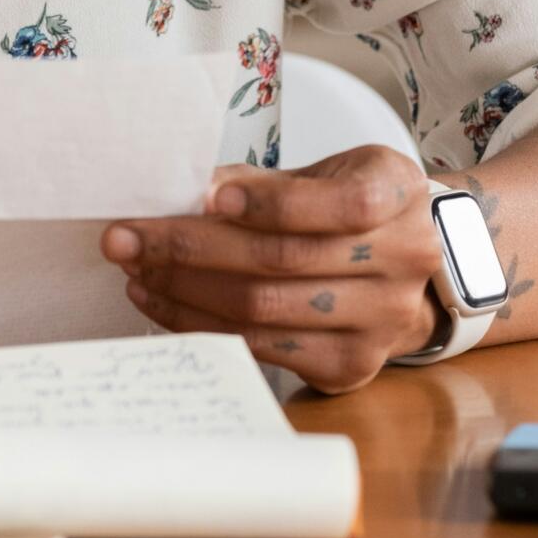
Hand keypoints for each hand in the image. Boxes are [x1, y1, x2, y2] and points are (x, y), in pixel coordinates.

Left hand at [100, 146, 441, 392]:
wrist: (410, 269)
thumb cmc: (351, 207)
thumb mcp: (325, 172)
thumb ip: (265, 182)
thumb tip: (186, 191)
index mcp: (397, 193)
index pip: (340, 204)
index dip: (271, 202)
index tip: (207, 196)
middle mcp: (402, 261)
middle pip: (283, 260)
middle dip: (190, 248)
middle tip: (126, 238)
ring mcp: (381, 322)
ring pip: (265, 310)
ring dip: (186, 291)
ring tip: (135, 272)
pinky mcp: (350, 365)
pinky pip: (262, 349)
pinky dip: (204, 325)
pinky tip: (165, 303)